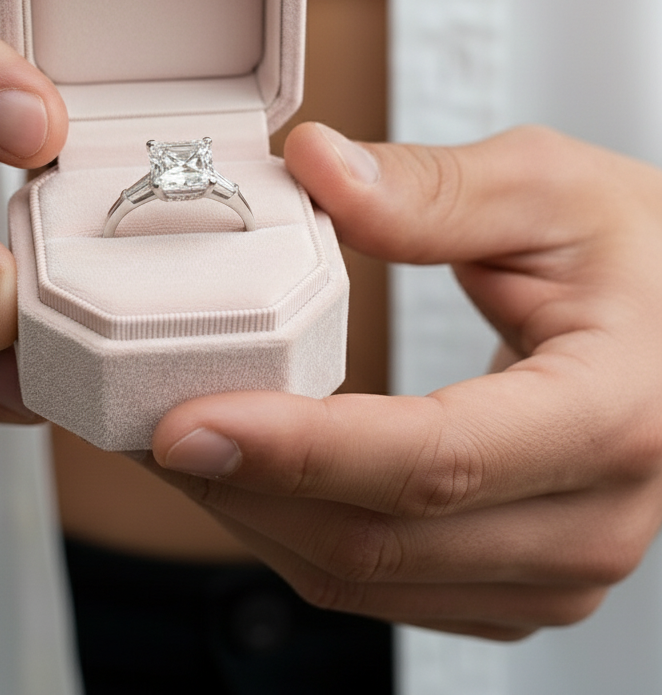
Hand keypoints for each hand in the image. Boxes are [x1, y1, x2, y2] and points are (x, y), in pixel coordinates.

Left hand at [150, 123, 661, 639]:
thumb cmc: (639, 257)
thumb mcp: (549, 191)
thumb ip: (430, 188)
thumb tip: (314, 168)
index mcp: (608, 415)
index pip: (433, 459)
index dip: (297, 448)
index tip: (186, 422)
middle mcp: (591, 520)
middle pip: (378, 536)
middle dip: (242, 484)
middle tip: (141, 418)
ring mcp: (553, 568)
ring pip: (365, 577)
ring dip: (253, 515)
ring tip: (174, 441)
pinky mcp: (514, 580)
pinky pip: (380, 585)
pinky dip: (293, 533)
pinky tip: (247, 475)